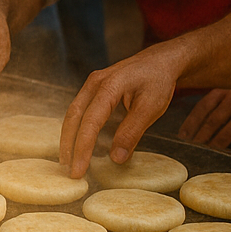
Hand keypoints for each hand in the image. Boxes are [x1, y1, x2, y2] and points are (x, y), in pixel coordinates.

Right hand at [59, 44, 183, 177]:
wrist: (161, 60)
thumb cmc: (158, 81)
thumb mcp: (151, 107)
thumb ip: (132, 131)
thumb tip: (115, 158)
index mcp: (109, 85)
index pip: (90, 121)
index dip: (82, 147)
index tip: (79, 170)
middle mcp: (95, 82)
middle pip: (74, 116)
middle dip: (69, 145)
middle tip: (70, 171)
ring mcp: (92, 84)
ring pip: (74, 113)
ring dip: (69, 137)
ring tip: (69, 161)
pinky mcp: (95, 89)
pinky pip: (81, 110)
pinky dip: (77, 128)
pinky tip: (78, 143)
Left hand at [179, 85, 230, 151]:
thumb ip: (217, 100)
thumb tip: (196, 123)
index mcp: (224, 89)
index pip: (202, 107)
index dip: (190, 123)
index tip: (182, 137)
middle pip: (213, 121)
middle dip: (200, 138)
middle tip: (192, 151)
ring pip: (229, 131)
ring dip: (216, 146)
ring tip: (208, 156)